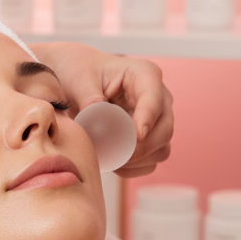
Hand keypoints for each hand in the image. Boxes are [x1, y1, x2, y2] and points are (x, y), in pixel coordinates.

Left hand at [29, 43, 173, 177]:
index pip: (154, 100)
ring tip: (108, 158)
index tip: (135, 137)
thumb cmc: (79, 71)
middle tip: (114, 155)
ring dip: (137, 160)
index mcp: (144, 74)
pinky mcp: (150, 138)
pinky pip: (151, 161)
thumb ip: (89, 97)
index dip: (147, 120)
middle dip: (141, 147)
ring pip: (162, 149)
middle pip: (165, 129)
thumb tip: (98, 116)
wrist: (75, 81)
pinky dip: (133, 167)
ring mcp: (157, 119)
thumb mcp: (79, 78)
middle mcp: (158, 96)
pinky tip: (112, 162)